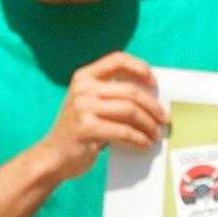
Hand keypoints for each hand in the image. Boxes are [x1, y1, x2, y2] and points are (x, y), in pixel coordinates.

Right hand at [40, 52, 168, 180]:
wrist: (53, 156)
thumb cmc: (79, 130)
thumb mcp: (89, 104)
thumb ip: (111, 96)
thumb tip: (151, 99)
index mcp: (84, 76)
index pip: (117, 60)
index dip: (139, 67)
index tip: (154, 82)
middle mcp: (83, 88)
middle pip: (130, 90)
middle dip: (152, 105)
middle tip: (164, 118)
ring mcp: (83, 108)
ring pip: (129, 110)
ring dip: (148, 124)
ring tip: (156, 133)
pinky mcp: (86, 128)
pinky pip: (123, 131)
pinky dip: (138, 138)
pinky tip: (144, 143)